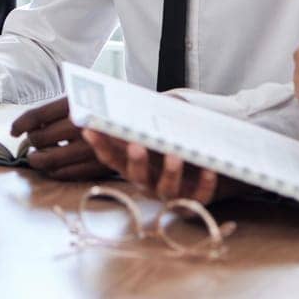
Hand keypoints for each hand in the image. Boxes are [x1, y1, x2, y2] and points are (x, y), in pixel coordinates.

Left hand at [10, 98, 112, 180]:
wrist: (148, 119)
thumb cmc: (113, 105)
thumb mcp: (89, 95)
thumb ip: (62, 107)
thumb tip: (30, 122)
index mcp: (76, 103)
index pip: (37, 116)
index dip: (20, 124)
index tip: (14, 130)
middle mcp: (81, 125)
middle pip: (39, 138)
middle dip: (31, 141)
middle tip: (30, 141)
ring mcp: (90, 148)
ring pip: (49, 160)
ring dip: (38, 159)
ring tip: (37, 157)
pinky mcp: (98, 166)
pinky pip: (66, 174)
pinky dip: (54, 172)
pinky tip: (53, 168)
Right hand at [81, 129, 244, 203]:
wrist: (208, 168)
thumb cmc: (176, 144)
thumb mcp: (160, 129)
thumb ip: (148, 116)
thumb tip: (138, 99)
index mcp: (134, 165)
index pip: (111, 158)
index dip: (100, 145)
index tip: (89, 128)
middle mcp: (148, 182)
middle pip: (136, 176)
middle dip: (136, 161)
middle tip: (136, 145)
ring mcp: (171, 193)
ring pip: (167, 189)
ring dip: (170, 173)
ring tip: (174, 155)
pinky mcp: (196, 200)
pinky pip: (200, 196)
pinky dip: (205, 184)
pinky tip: (209, 169)